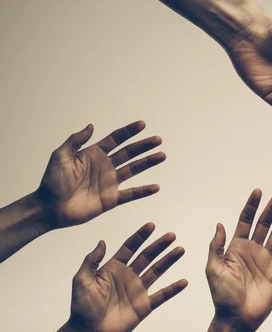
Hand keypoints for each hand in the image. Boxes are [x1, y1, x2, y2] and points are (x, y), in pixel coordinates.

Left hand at [37, 121, 164, 228]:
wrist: (50, 207)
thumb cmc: (52, 182)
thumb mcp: (60, 156)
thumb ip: (75, 141)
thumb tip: (91, 126)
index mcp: (94, 154)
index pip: (116, 139)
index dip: (129, 132)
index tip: (142, 124)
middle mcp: (105, 166)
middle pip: (129, 153)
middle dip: (144, 146)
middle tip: (158, 139)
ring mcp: (110, 182)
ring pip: (134, 169)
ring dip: (148, 163)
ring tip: (162, 156)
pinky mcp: (111, 199)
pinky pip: (131, 194)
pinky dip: (144, 191)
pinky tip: (156, 187)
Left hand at [69, 223, 187, 331]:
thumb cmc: (81, 307)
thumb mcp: (82, 280)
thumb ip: (91, 260)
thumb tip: (102, 242)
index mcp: (114, 268)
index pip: (130, 247)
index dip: (140, 236)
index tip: (151, 225)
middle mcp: (128, 276)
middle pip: (147, 256)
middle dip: (159, 245)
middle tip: (171, 235)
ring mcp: (138, 290)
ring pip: (157, 271)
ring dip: (169, 260)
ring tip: (180, 250)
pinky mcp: (144, 306)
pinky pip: (162, 295)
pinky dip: (173, 289)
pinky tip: (184, 281)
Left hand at [206, 190, 271, 331]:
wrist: (236, 319)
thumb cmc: (222, 296)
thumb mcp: (213, 269)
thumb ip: (216, 246)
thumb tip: (220, 224)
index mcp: (236, 248)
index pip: (245, 221)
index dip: (251, 206)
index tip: (258, 192)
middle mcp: (253, 250)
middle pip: (264, 224)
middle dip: (270, 209)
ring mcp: (267, 261)